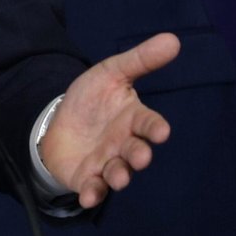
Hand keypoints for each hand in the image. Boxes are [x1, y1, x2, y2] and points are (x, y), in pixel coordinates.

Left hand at [38, 33, 180, 207]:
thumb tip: (173, 39)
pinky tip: (88, 196)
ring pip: (118, 173)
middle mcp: (124, 144)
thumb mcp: (111, 72)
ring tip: (118, 177)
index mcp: (132, 119)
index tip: (161, 131)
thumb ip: (140, 60)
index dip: (154, 128)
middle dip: (138, 155)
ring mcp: (107, 162)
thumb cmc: (93, 99)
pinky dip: (92, 193)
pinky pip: (93, 188)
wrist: (61, 121)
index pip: (148, 123)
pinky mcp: (88, 178)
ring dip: (119, 176)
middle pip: (136, 152)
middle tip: (140, 156)